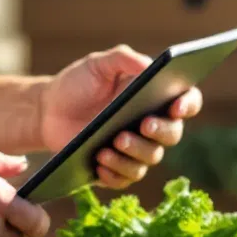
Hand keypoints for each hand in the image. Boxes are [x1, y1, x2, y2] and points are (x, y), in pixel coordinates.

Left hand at [39, 45, 202, 189]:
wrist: (48, 109)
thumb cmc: (78, 83)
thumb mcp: (97, 64)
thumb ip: (122, 57)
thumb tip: (149, 65)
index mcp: (154, 97)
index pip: (187, 101)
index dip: (188, 104)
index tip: (176, 106)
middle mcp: (150, 125)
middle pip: (172, 134)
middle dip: (160, 131)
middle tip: (141, 124)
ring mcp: (135, 149)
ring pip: (149, 159)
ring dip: (133, 154)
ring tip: (109, 144)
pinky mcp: (116, 168)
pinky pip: (125, 178)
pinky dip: (115, 173)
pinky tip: (99, 163)